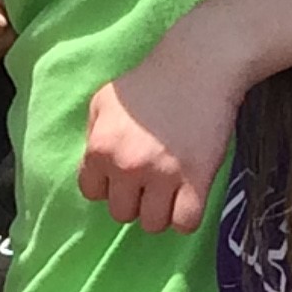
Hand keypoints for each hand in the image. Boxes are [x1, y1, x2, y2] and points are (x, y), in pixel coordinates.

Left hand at [81, 50, 233, 233]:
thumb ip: (93, 136)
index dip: (109, 185)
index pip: (92, 192)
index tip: (126, 173)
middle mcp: (126, 167)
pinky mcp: (196, 181)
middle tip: (152, 180)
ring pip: (153, 224)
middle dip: (135, 199)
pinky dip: (187, 217)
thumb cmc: (150, 81)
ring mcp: (162, 176)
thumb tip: (94, 168)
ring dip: (162, 211)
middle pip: (122, 213)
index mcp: (100, 149)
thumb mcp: (104, 101)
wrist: (199, 66)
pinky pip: (186, 224)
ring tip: (172, 190)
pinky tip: (190, 198)